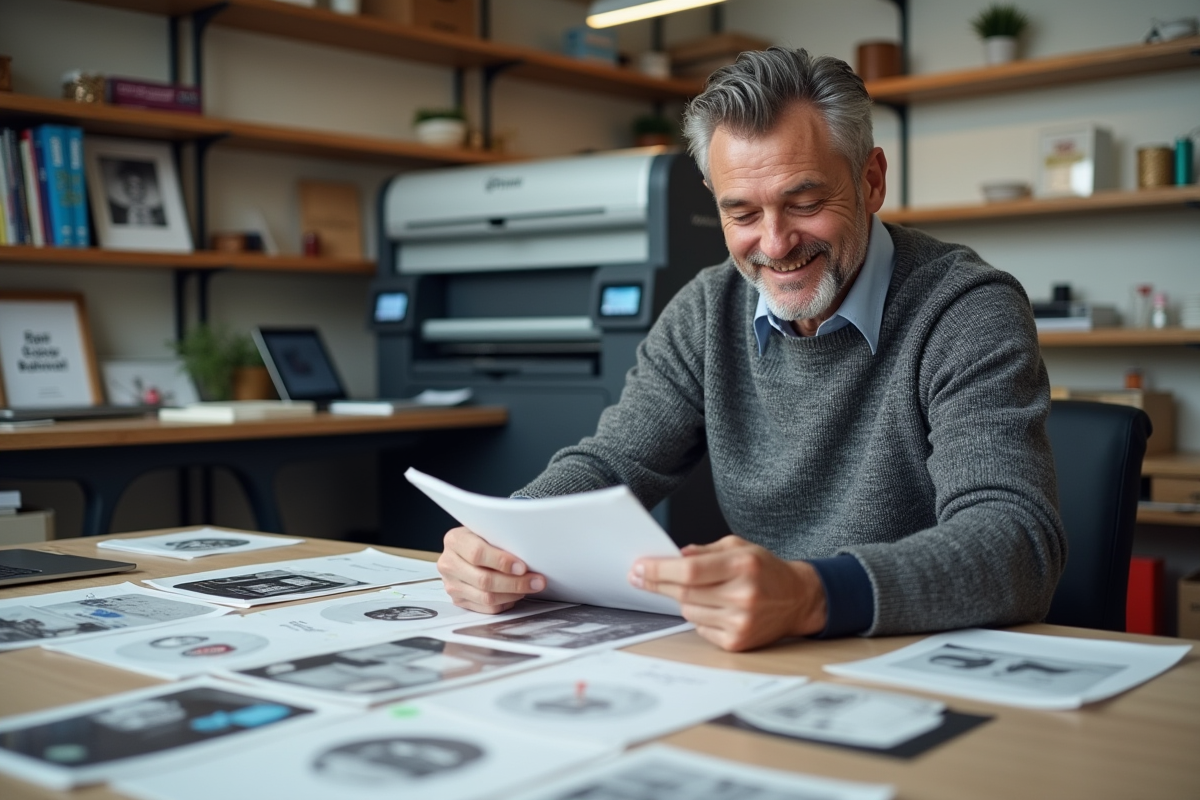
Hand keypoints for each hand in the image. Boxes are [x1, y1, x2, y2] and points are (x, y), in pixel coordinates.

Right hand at [437, 526, 545, 613]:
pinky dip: (505, 602)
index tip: (522, 567)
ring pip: (486, 597)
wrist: (463, 551)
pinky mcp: (459, 600)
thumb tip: (529, 552)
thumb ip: (500, 539)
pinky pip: (486, 608)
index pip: (477, 554)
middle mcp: (449, 563)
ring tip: (530, 587)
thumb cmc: (481, 539)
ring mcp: (452, 584)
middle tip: (536, 581)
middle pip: (484, 580)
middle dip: (515, 582)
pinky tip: (515, 594)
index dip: (502, 562)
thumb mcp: (486, 531)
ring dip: (513, 594)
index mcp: (455, 541)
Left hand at [628, 535, 826, 651]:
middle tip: (639, 577)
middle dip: (657, 584)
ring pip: (688, 611)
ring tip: (699, 591)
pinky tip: (715, 607)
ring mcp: (741, 622)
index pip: (689, 571)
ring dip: (683, 600)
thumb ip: (704, 551)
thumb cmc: (764, 570)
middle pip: (684, 592)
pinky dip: (699, 617)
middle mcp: (743, 595)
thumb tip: (673, 558)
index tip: (639, 568)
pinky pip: (700, 628)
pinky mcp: (738, 642)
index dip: (659, 570)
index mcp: (742, 565)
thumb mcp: (738, 547)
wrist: (797, 599)